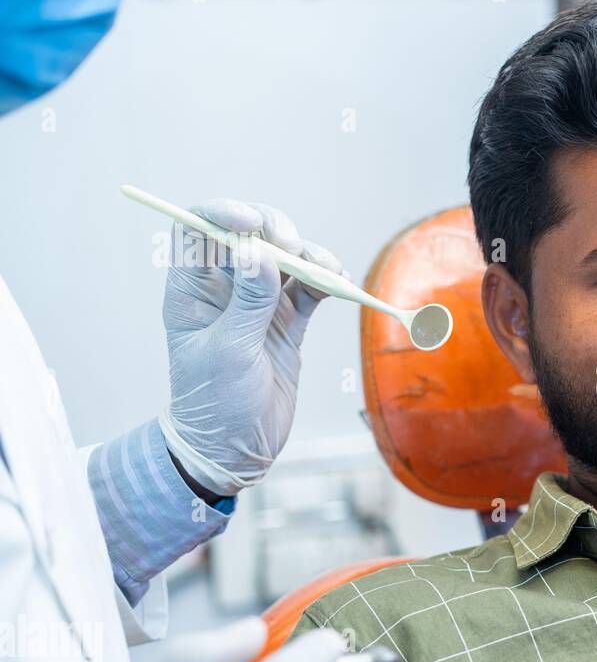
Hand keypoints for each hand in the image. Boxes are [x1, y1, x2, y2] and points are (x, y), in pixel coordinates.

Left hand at [160, 199, 344, 495]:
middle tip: (292, 247)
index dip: (223, 213)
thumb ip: (247, 301)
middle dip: (275, 230)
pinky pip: (310, 287)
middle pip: (250, 235)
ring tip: (326, 270)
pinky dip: (327, 280)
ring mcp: (259, 303)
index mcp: (191, 290)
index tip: (251, 222)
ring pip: (286, 258)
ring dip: (309, 254)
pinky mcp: (288, 321)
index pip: (199, 229)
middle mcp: (224, 289)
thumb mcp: (229, 352)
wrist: (235, 448)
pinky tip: (339, 285)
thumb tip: (258, 251)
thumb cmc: (215, 403)